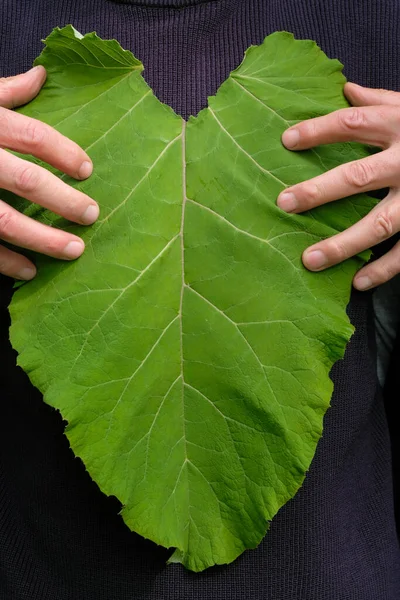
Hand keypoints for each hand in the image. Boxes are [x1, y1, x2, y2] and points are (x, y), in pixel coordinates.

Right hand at [0, 66, 97, 280]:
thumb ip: (5, 92)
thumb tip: (41, 75)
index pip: (33, 135)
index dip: (64, 153)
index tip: (87, 170)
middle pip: (26, 181)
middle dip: (64, 200)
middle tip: (91, 214)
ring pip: (6, 220)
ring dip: (43, 238)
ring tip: (75, 250)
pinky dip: (5, 261)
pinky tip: (31, 270)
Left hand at [277, 82, 399, 290]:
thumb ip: (382, 101)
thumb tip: (346, 89)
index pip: (352, 124)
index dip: (319, 131)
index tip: (286, 141)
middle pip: (359, 176)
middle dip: (319, 191)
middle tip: (285, 203)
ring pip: (380, 223)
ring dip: (343, 244)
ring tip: (310, 260)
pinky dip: (384, 269)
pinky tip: (357, 282)